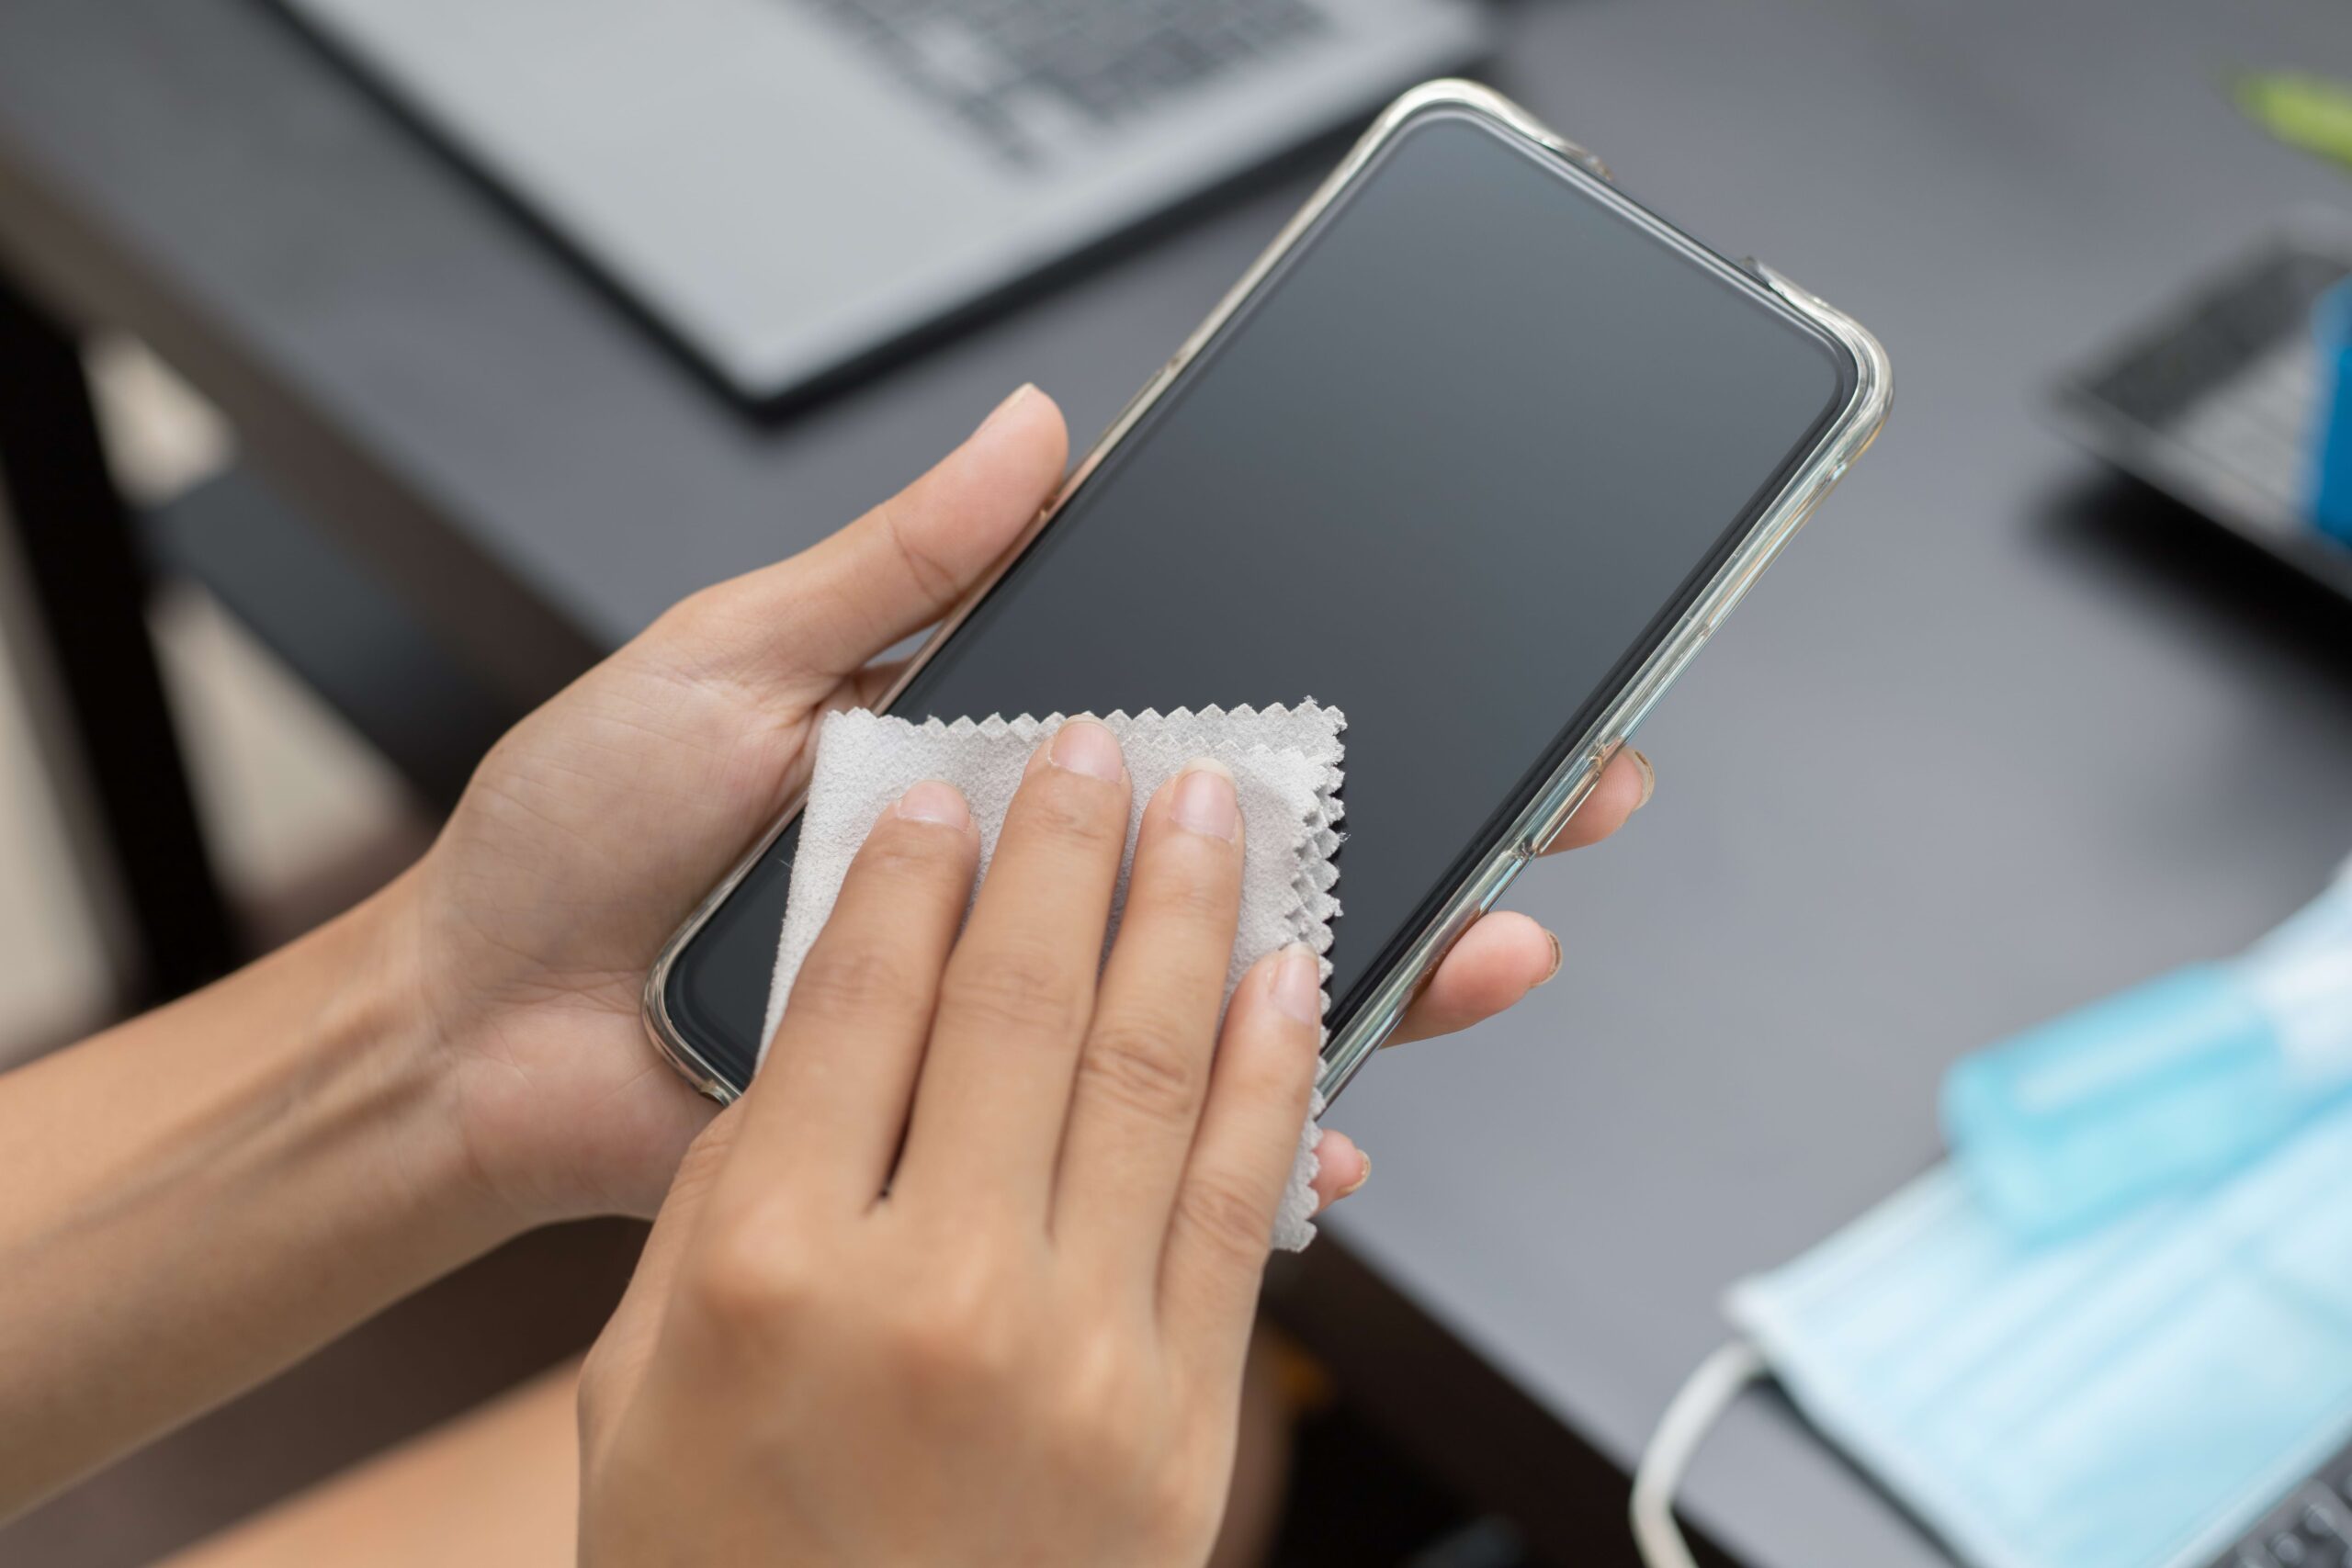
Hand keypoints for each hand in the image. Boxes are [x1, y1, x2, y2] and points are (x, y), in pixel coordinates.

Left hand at [378, 384, 1647, 1226]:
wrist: (474, 1026)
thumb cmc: (586, 834)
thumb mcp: (735, 658)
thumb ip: (899, 565)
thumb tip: (1039, 434)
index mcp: (990, 762)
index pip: (1200, 723)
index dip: (1340, 695)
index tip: (1477, 665)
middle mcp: (1022, 887)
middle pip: (1253, 859)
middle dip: (1423, 827)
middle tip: (1564, 794)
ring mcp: (1008, 1011)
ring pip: (1222, 1001)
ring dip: (1374, 982)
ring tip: (1489, 950)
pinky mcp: (973, 1128)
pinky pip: (1130, 1143)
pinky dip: (1234, 1151)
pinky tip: (1325, 1139)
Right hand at [578, 725, 1334, 1565]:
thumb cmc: (726, 1563)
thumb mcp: (646, 1369)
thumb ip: (739, 1194)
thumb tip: (841, 1037)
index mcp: (771, 1264)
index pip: (861, 997)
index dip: (916, 866)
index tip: (952, 788)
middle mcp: (933, 1291)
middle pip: (1023, 1000)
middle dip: (1074, 844)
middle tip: (1108, 745)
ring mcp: (1077, 1354)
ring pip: (1156, 1069)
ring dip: (1195, 914)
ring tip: (1220, 804)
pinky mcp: (1182, 1416)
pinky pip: (1244, 1200)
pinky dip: (1273, 1070)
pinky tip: (1287, 973)